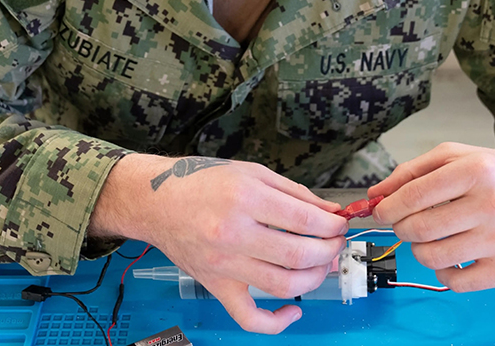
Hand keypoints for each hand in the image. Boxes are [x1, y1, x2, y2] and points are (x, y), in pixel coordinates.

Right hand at [90, 154, 348, 333]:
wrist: (154, 201)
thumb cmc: (202, 181)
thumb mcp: (251, 172)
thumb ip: (294, 192)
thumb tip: (329, 213)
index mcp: (245, 197)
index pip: (305, 221)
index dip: (332, 225)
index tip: (340, 224)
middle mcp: (234, 233)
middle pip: (298, 255)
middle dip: (329, 251)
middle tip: (335, 243)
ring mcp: (224, 264)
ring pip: (282, 285)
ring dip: (313, 279)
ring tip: (321, 265)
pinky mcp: (216, 286)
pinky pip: (248, 317)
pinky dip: (276, 322)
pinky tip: (293, 310)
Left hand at [369, 143, 494, 291]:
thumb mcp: (456, 156)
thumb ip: (412, 171)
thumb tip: (375, 194)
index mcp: (477, 171)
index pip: (414, 196)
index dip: (388, 207)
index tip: (380, 210)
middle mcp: (493, 205)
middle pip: (420, 228)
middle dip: (401, 227)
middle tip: (405, 222)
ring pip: (433, 257)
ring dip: (419, 249)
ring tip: (429, 236)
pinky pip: (456, 282)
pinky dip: (442, 271)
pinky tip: (450, 254)